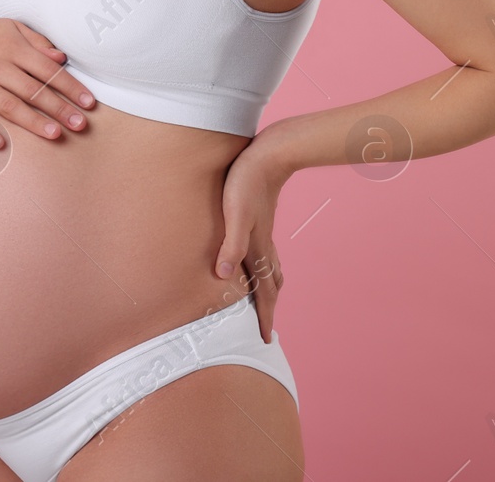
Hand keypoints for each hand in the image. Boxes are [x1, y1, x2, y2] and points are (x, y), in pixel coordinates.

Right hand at [0, 19, 95, 148]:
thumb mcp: (11, 29)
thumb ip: (37, 42)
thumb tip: (62, 58)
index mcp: (12, 47)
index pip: (47, 69)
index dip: (70, 87)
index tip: (89, 104)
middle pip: (31, 90)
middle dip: (58, 108)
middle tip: (80, 125)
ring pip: (7, 105)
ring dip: (32, 121)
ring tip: (55, 135)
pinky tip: (0, 144)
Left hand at [213, 144, 291, 344]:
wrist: (271, 155)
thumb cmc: (247, 183)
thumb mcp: (235, 215)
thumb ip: (230, 245)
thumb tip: (222, 277)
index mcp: (258, 249)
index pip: (264, 291)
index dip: (263, 316)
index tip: (266, 340)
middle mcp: (264, 245)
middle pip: (271, 285)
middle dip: (269, 309)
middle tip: (267, 330)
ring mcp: (265, 233)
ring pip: (271, 270)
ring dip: (270, 290)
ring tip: (268, 302)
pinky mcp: (261, 221)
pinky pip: (267, 255)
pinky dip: (266, 269)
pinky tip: (259, 261)